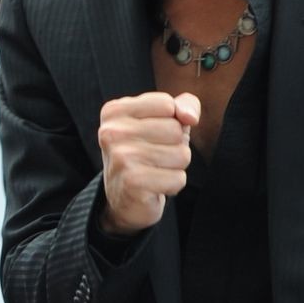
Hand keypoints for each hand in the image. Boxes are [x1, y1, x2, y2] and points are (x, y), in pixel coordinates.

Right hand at [97, 91, 198, 234]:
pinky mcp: (133, 182)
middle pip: (175, 130)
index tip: (155, 135)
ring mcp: (121, 157)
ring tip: (156, 171)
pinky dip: (173, 185)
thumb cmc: (148, 152)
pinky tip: (155, 186)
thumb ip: (184, 105)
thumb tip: (190, 117)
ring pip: (181, 154)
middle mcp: (113, 131)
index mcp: (115, 111)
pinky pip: (178, 178)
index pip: (167, 104)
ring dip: (176, 167)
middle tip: (156, 157)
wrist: (125, 198)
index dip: (173, 122)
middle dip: (176, 146)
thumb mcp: (164, 121)